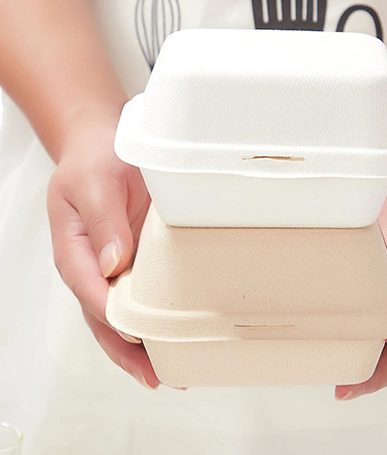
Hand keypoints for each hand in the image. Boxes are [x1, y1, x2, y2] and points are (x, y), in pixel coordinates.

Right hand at [47, 114, 157, 388]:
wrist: (103, 145)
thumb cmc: (93, 160)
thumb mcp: (94, 183)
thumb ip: (103, 221)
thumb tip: (113, 264)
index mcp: (75, 249)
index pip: (90, 288)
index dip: (111, 314)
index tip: (136, 335)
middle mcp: (94, 264)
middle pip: (104, 316)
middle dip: (128, 349)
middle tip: (157, 376)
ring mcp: (116, 264)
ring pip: (123, 314)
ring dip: (143, 344)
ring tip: (171, 372)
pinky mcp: (137, 258)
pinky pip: (143, 294)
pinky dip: (156, 317)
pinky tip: (175, 334)